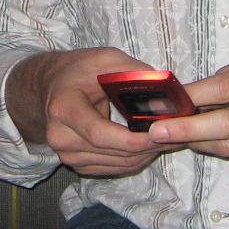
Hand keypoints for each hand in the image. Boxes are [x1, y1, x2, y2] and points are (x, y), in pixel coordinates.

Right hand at [11, 47, 178, 177]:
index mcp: (63, 109)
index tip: (161, 132)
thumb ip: (133, 71)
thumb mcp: (104, 59)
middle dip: (149, 146)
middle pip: (113, 153)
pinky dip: (135, 160)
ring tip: (168, 138)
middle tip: (177, 134)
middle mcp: (61, 138)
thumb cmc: (78, 70)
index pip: (100, 134)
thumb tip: (163, 89)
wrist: (50, 87)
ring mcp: (67, 155)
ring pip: (118, 164)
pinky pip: (114, 169)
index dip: (133, 139)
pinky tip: (149, 146)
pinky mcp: (77, 164)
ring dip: (146, 155)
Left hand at [148, 44, 228, 164]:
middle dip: (185, 131)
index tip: (166, 101)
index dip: (193, 97)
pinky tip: (205, 140)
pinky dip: (223, 147)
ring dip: (199, 143)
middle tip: (155, 132)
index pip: (226, 89)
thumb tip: (202, 89)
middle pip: (225, 127)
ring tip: (171, 137)